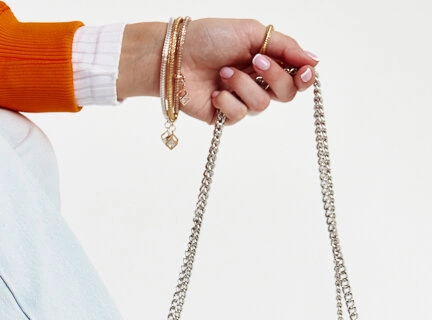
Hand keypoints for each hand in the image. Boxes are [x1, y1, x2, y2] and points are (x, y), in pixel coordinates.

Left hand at [117, 19, 318, 124]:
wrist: (175, 56)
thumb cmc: (209, 38)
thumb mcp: (252, 32)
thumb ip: (285, 46)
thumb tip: (315, 59)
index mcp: (266, 58)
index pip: (296, 74)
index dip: (304, 77)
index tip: (304, 71)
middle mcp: (256, 80)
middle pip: (286, 93)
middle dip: (274, 77)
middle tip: (254, 62)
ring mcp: (240, 99)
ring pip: (262, 104)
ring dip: (244, 85)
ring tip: (223, 73)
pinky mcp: (224, 116)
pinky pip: (239, 116)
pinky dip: (229, 102)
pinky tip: (216, 92)